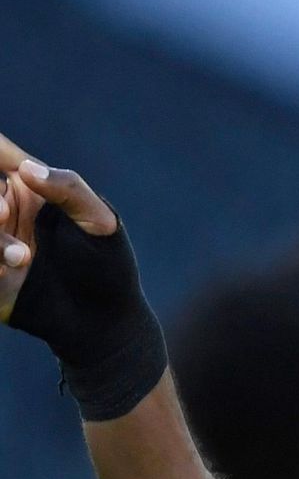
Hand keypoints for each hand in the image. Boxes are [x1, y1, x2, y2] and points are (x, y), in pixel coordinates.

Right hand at [0, 132, 116, 323]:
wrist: (103, 321)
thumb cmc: (108, 263)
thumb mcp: (99, 222)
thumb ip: (68, 189)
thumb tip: (28, 167)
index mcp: (29, 189)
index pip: (0, 157)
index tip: (7, 187)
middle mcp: (4, 211)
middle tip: (2, 212)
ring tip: (22, 257)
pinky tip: (7, 274)